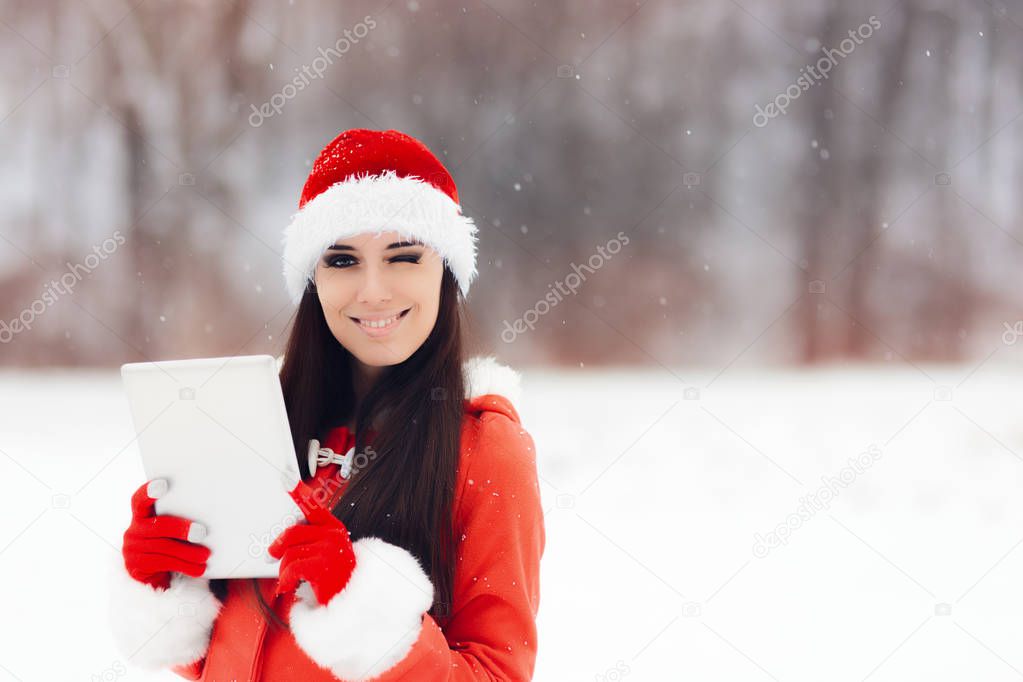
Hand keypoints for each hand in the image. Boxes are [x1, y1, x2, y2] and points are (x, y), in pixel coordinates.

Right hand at [122, 479, 210, 589]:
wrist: (153, 571)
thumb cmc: (170, 541)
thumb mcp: (171, 528)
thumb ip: (179, 517)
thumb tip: (210, 514)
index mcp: (142, 514)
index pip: (140, 500)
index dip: (149, 492)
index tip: (163, 484)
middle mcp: (134, 529)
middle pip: (158, 526)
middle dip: (181, 529)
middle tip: (202, 533)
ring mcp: (132, 548)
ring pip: (163, 547)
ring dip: (188, 552)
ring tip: (205, 554)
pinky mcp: (136, 566)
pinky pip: (163, 564)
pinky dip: (184, 566)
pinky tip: (199, 568)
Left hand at [268, 479, 355, 605]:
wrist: (356, 605)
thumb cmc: (339, 582)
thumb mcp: (329, 555)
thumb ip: (312, 543)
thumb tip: (282, 543)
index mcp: (335, 529)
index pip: (314, 507)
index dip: (300, 494)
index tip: (287, 480)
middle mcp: (333, 535)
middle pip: (293, 532)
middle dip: (278, 546)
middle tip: (272, 555)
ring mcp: (329, 549)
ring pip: (289, 554)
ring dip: (283, 571)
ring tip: (288, 580)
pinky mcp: (322, 565)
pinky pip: (291, 567)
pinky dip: (285, 580)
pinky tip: (288, 586)